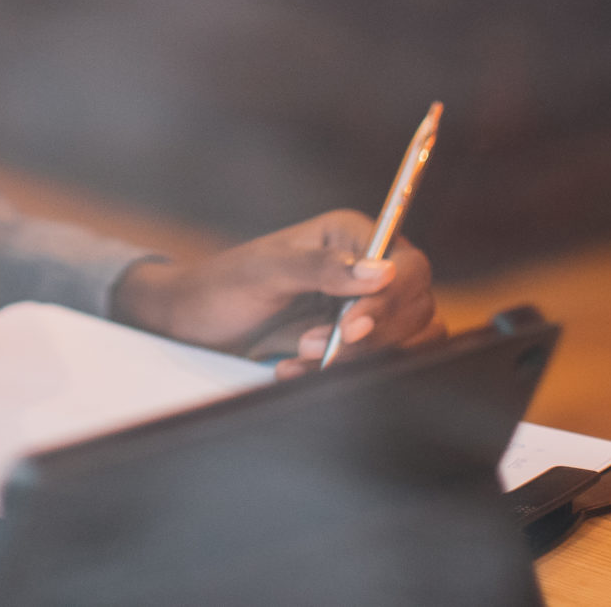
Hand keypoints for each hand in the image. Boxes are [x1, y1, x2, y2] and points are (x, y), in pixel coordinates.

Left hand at [111, 209, 443, 373]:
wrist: (194, 324)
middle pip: (416, 308)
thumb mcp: (265, 272)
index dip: (391, 300)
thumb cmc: (223, 286)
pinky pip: (379, 363)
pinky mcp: (354, 344)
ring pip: (406, 340)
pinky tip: (294, 370)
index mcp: (351, 236)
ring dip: (360, 358)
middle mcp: (366, 269)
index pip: (408, 266)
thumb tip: (382, 270)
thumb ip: (321, 268)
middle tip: (311, 344)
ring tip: (301, 356)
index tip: (351, 327)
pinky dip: (343, 373)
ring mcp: (364, 308)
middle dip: (370, 337)